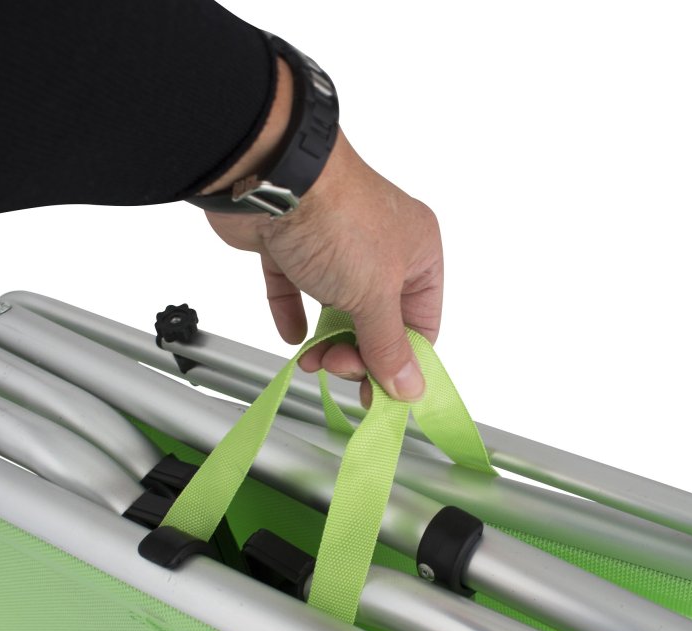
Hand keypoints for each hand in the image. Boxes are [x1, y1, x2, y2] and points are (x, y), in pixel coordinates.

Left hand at [205, 126, 442, 401]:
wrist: (270, 176)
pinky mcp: (294, 244)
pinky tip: (293, 335)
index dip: (402, 363)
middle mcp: (382, 246)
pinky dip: (295, 314)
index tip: (380, 393)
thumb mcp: (374, 296)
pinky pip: (298, 288)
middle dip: (357, 352)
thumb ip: (388, 347)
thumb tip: (409, 386)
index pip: (421, 323)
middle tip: (338, 366)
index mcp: (419, 251)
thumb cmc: (337, 218)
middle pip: (378, 320)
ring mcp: (337, 243)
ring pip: (338, 308)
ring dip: (327, 341)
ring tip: (313, 359)